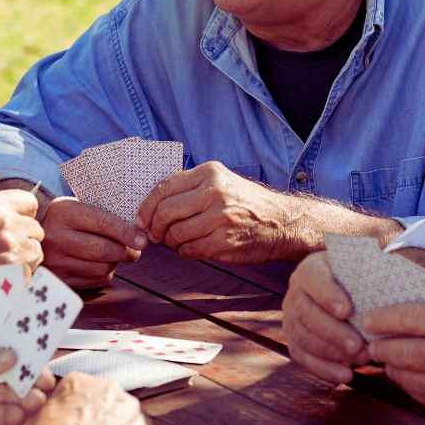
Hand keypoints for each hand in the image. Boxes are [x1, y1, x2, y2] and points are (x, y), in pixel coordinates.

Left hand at [0, 323, 55, 424]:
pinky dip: (9, 414)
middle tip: (47, 379)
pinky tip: (22, 413)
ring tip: (39, 398)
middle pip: (5, 369)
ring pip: (3, 393)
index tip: (41, 343)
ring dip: (22, 395)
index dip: (18, 340)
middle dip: (26, 373)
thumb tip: (13, 356)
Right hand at [25, 372, 153, 424]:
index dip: (72, 409)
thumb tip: (54, 417)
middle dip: (98, 416)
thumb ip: (50, 413)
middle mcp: (108, 388)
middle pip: (104, 399)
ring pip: (124, 417)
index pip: (76, 389)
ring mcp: (130, 409)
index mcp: (78, 381)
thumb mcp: (35, 424)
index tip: (69, 424)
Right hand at [40, 197, 145, 287]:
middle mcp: (57, 237)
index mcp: (64, 213)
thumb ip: (104, 215)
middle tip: (135, 250)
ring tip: (115, 255)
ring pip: (101, 269)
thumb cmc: (64, 218)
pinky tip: (101, 265)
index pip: (102, 223)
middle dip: (126, 252)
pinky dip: (104, 275)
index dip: (126, 233)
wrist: (30, 234)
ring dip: (115, 264)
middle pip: (103, 250)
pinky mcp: (59, 280)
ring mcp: (56, 262)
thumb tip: (138, 232)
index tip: (143, 240)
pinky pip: (94, 282)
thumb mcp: (77, 206)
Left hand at [136, 161, 299, 261]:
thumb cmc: (246, 203)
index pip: (163, 188)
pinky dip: (185, 252)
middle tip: (156, 235)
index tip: (142, 219)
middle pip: (165, 212)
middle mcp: (214, 192)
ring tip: (178, 241)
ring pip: (175, 234)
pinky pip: (189, 250)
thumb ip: (190, 187)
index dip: (146, 207)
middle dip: (154, 227)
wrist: (282, 222)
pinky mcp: (224, 241)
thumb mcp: (221, 182)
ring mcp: (220, 217)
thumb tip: (151, 204)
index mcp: (210, 173)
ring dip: (170, 242)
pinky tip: (193, 247)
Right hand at [283, 252, 369, 383]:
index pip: (313, 279)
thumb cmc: (360, 282)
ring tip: (361, 360)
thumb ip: (370, 275)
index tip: (347, 311)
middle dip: (333, 332)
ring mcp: (291, 318)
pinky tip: (346, 375)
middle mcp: (295, 292)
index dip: (327, 295)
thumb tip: (390, 285)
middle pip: (306, 313)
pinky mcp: (294, 340)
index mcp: (311, 269)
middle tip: (358, 346)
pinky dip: (323, 369)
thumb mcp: (363, 271)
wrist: (349, 294)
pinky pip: (302, 357)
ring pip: (303, 337)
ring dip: (331, 352)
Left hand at [364, 304, 424, 424]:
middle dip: (382, 348)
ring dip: (395, 371)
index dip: (387, 319)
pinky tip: (412, 382)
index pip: (416, 319)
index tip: (369, 318)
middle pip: (407, 354)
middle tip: (371, 344)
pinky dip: (416, 391)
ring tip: (388, 362)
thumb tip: (407, 321)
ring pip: (413, 382)